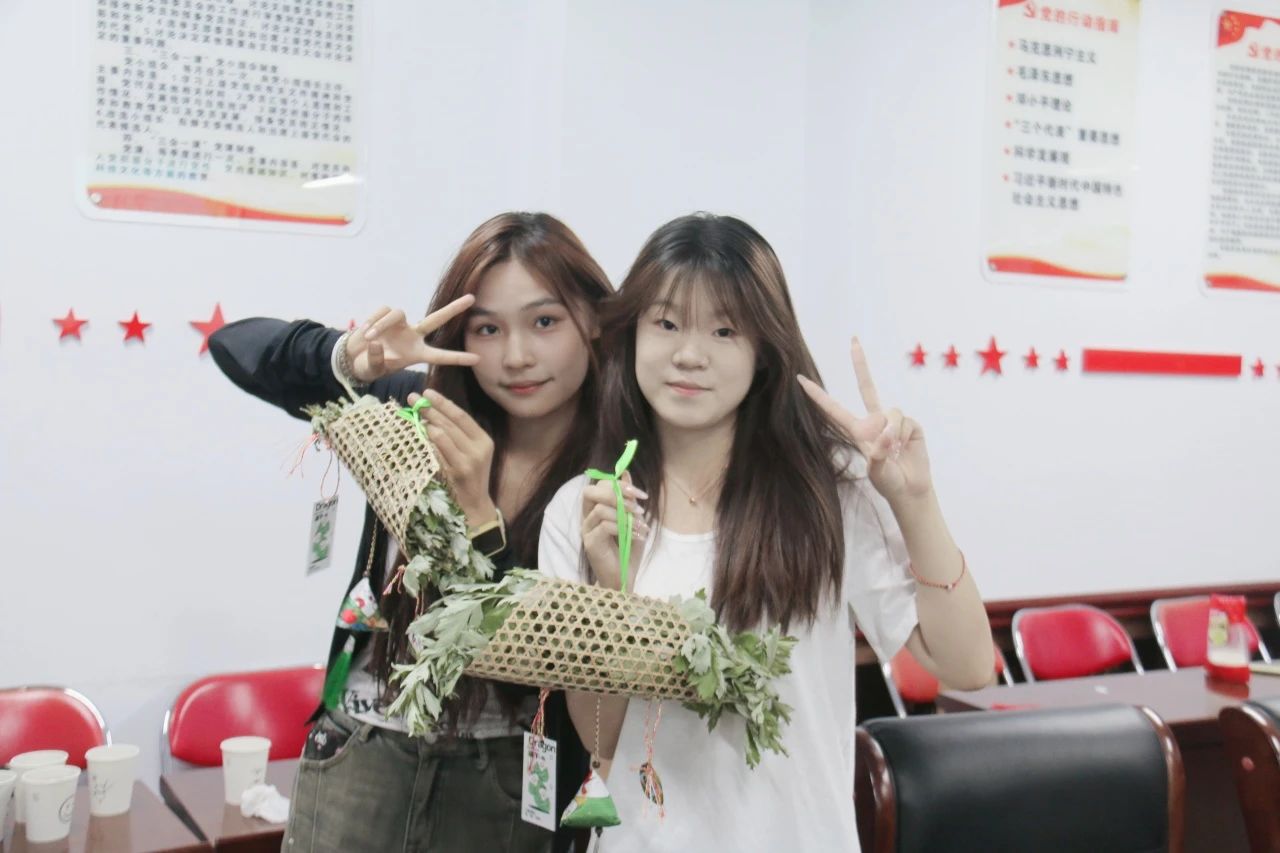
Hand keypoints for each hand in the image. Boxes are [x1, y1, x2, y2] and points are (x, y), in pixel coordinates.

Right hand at [346, 298, 479, 382]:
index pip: (440, 356)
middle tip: (472, 299)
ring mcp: (400, 324)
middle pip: (436, 319)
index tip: (477, 359)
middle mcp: (413, 336)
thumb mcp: (373, 370)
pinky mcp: (386, 315)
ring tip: (369, 338)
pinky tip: (365, 331)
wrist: (354, 356)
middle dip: (453, 309)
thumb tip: (376, 343)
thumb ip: (376, 360)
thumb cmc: (368, 366)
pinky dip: (372, 321)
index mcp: (416, 354)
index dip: (457, 358)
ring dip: (381, 324)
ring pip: (397, 313)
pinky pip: (382, 312)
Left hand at [412, 389, 495, 527]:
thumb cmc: (468, 478)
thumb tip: (433, 416)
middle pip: (452, 422)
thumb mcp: (469, 454)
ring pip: (445, 433)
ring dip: (428, 421)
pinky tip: (421, 432)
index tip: (427, 392)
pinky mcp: (460, 470)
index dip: (443, 402)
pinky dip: (430, 438)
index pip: (462, 415)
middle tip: (413, 398)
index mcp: (484, 440)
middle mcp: (480, 447)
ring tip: (415, 414)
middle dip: (431, 408)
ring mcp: (470, 459)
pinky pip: (441, 449)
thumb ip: (457, 436)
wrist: (474, 506)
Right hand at [581, 473, 648, 589]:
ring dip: (625, 515)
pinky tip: (637, 536)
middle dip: (616, 494)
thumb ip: (628, 499)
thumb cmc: (628, 549)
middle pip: (590, 492)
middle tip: (637, 507)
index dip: (619, 485)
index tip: (641, 495)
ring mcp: (586, 531)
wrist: (625, 578)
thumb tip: (626, 472)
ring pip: (600, 510)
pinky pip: (604, 526)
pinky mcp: (589, 544)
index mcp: (595, 509)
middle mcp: (587, 518)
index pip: (599, 486)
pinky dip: (623, 528)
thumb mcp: (632, 519)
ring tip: (641, 526)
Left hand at [797, 337, 932, 507]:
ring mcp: (892, 421)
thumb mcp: (877, 472)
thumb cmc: (888, 482)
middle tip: (853, 339)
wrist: (911, 490)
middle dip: (861, 363)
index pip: (833, 410)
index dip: (817, 395)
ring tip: (894, 450)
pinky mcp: (910, 424)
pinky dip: (903, 434)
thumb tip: (886, 435)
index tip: (800, 379)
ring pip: (890, 411)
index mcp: (857, 431)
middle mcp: (874, 421)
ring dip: (892, 432)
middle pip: (866, 386)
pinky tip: (905, 446)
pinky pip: (904, 420)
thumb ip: (879, 455)